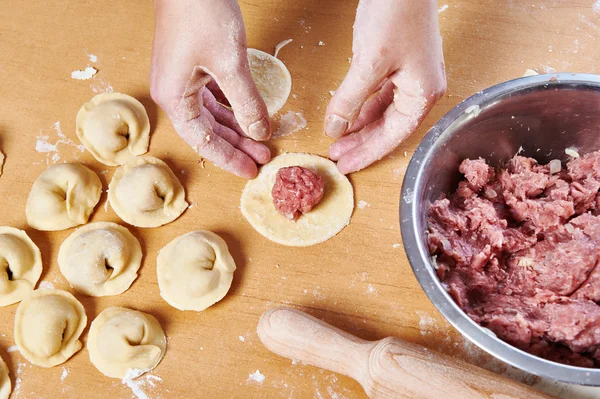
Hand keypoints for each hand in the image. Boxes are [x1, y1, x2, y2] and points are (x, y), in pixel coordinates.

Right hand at [150, 0, 270, 178]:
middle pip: (208, 131)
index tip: (251, 172)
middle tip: (263, 160)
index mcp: (174, 98)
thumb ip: (246, 102)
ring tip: (261, 142)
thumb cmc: (201, 13)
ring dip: (237, 128)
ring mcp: (182, 79)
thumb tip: (260, 133)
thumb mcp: (230, 63)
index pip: (204, 141)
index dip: (230, 158)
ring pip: (212, 115)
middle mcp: (174, 93)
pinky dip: (232, 109)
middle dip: (237, 145)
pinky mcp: (193, 66)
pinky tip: (248, 118)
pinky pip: (213, 98)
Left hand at [325, 0, 445, 173]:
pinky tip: (347, 117)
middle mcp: (421, 89)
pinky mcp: (398, 65)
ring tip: (338, 142)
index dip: (368, 153)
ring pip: (383, 113)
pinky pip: (379, 96)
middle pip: (389, 128)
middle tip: (338, 158)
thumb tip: (335, 128)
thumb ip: (350, 99)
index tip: (346, 165)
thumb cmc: (397, 13)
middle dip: (362, 143)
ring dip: (360, 127)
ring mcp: (410, 77)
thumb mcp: (369, 62)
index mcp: (423, 93)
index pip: (393, 135)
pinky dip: (362, 108)